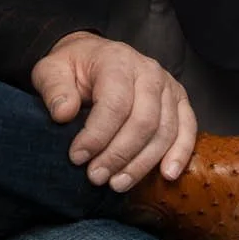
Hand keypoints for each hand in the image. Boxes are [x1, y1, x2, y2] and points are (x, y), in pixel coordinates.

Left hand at [31, 32, 197, 189]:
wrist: (93, 55)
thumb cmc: (73, 67)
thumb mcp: (51, 70)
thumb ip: (54, 89)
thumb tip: (63, 114)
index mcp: (117, 60)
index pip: (114, 103)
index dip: (97, 135)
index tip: (78, 158)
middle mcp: (148, 71)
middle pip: (143, 121)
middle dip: (119, 155)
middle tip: (96, 176)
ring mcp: (168, 86)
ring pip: (165, 131)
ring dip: (142, 163)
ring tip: (117, 184)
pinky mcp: (179, 101)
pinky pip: (187, 129)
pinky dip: (180, 153)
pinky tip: (166, 175)